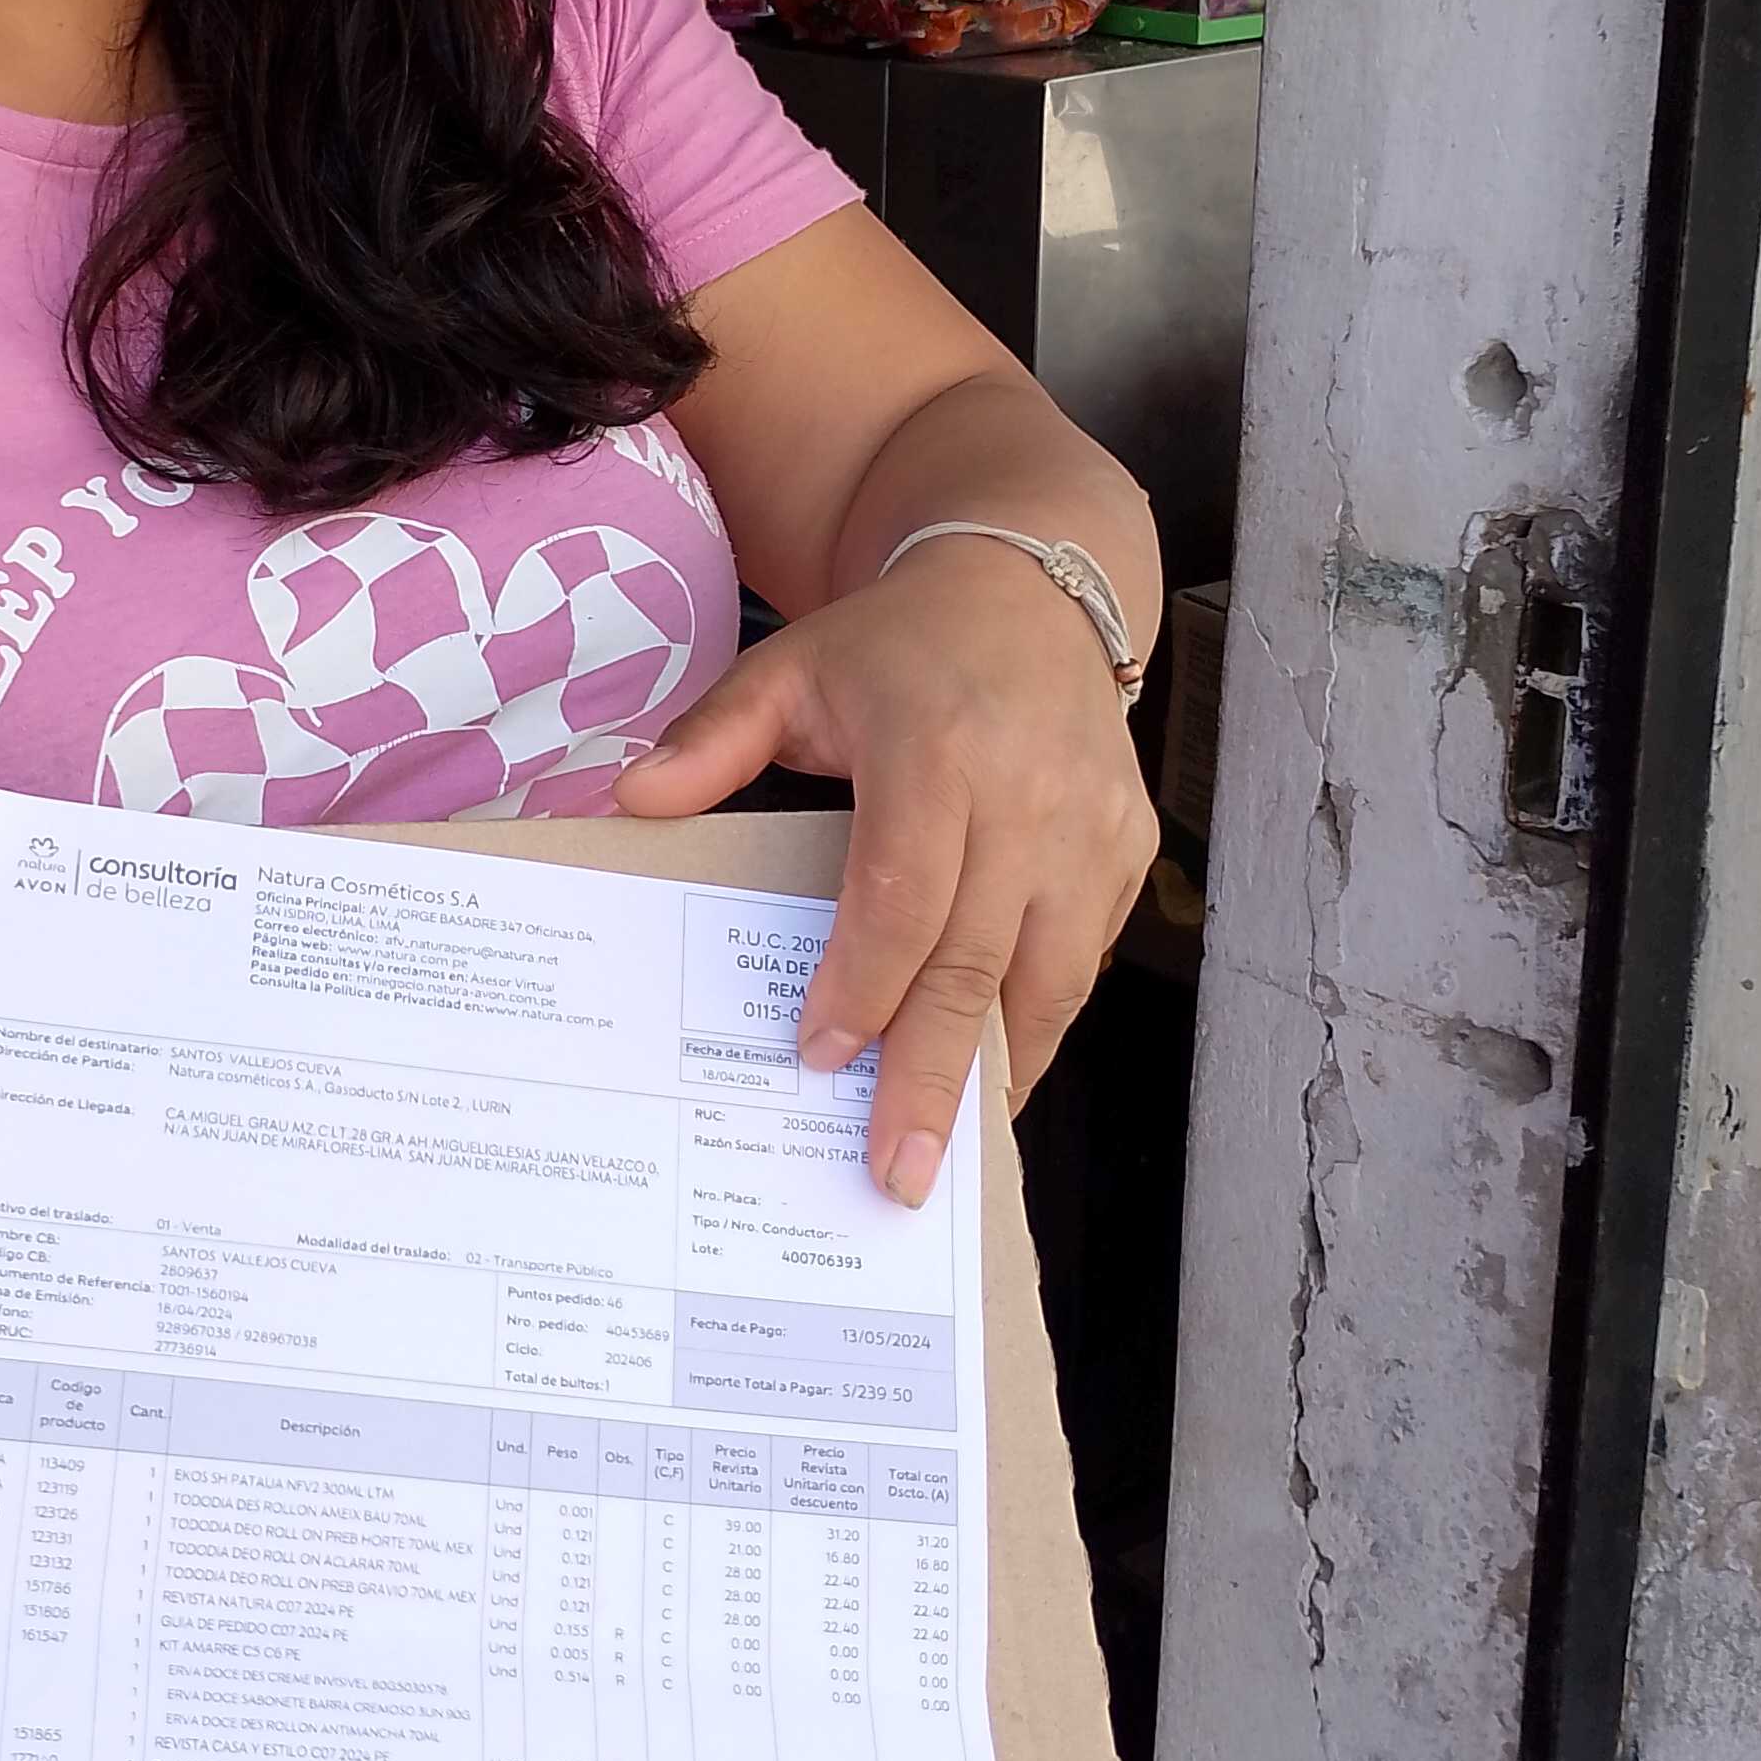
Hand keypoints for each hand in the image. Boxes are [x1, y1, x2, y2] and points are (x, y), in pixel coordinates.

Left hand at [616, 541, 1158, 1202]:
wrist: (1030, 588)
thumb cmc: (896, 647)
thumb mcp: (790, 671)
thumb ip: (710, 740)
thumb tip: (631, 802)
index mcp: (935, 751)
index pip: (901, 895)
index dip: (864, 985)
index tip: (819, 1059)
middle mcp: (1027, 796)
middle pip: (977, 962)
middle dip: (932, 1074)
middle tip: (899, 1172)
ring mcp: (1091, 828)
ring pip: (1048, 978)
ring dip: (996, 1070)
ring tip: (947, 1151)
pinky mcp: (1129, 848)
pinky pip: (1082, 960)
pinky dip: (1038, 1023)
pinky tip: (990, 1073)